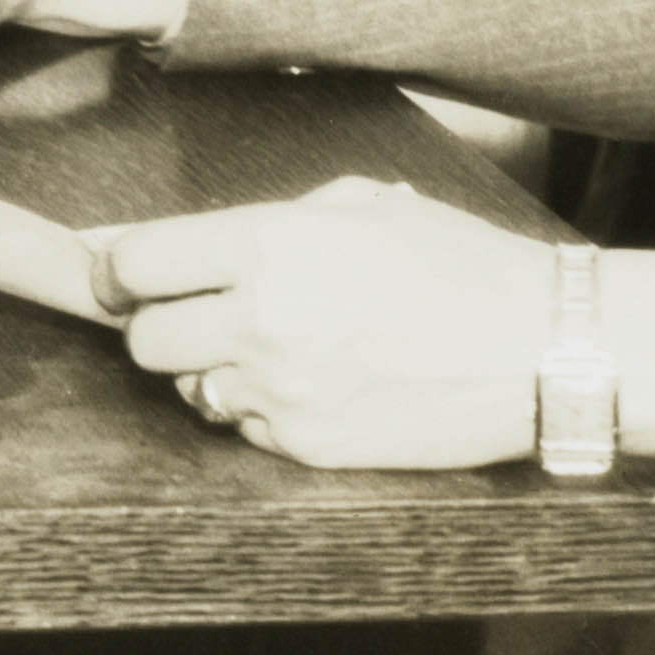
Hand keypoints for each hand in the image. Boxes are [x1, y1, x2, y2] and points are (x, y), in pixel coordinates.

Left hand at [97, 178, 554, 469]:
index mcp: (270, 246)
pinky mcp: (310, 448)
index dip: (114, 269)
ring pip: (190, 391)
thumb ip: (267, 222)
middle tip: (191, 311)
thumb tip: (187, 241)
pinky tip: (310, 383)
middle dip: (157, 324)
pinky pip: (246, 429)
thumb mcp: (361, 205)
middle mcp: (264, 322)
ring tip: (266, 345)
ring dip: (208, 369)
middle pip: (145, 340)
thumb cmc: (460, 266)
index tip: (117, 274)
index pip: (137, 264)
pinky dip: (260, 409)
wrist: (539, 348)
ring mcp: (284, 393)